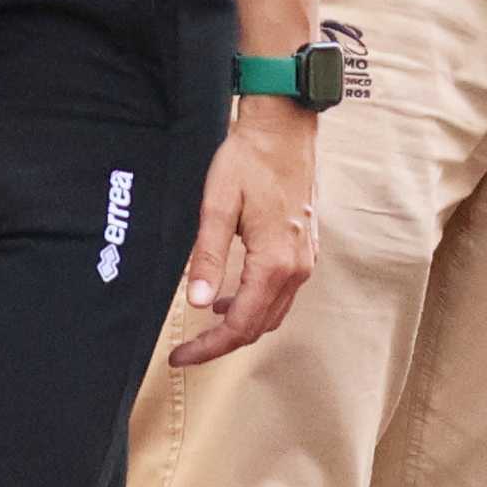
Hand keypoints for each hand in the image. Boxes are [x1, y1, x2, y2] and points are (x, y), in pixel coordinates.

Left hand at [171, 98, 319, 365]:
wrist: (285, 129)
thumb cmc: (249, 161)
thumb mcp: (218, 207)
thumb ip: (208, 257)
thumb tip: (198, 303)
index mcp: (274, 262)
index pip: (240, 325)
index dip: (208, 347)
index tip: (180, 356)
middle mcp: (296, 268)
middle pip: (259, 327)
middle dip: (222, 344)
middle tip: (187, 350)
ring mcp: (305, 260)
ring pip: (273, 313)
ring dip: (240, 326)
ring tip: (205, 328)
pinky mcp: (305, 250)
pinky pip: (282, 294)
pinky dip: (256, 306)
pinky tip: (231, 297)